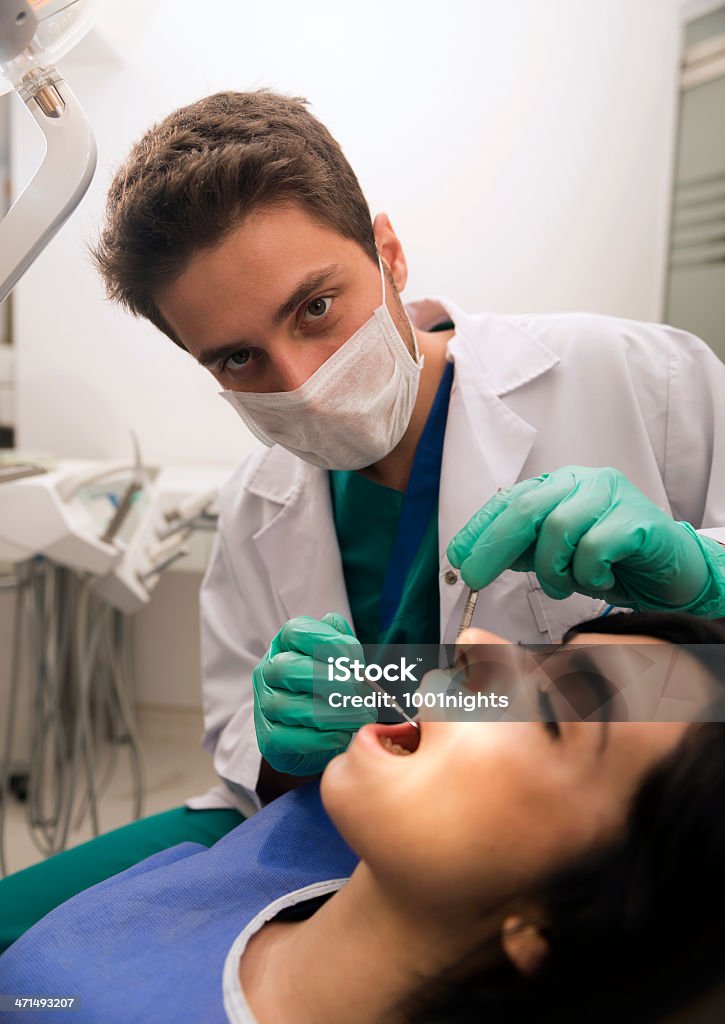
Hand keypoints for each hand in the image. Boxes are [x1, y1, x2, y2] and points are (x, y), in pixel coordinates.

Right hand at [253, 612, 374, 775]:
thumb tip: (340, 635)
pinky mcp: (268, 739)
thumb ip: (344, 646)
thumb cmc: (330, 692)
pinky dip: (320, 738)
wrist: (317, 737)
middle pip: (288, 668)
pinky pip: (288, 737)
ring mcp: (264, 705)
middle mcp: (268, 672)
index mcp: (286, 645)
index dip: (327, 642)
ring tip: (360, 717)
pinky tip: (341, 735)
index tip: (354, 660)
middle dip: (332, 681)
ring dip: (332, 713)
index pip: (295, 631)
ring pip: (288, 706)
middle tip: (362, 695)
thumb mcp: (341, 664)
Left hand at [447, 466, 724, 614]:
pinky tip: (599, 580)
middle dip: (494, 546)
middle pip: (526, 507)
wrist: (674, 572)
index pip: (509, 500)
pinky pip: (595, 546)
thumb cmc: (614, 562)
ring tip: (562, 587)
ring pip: (558, 527)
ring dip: (551, 569)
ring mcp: (612, 496)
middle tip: (476, 578)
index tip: (458, 558)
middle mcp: (583, 482)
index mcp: (559, 486)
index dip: (480, 529)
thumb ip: (523, 551)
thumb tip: (477, 557)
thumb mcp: (559, 558)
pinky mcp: (637, 519)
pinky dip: (588, 572)